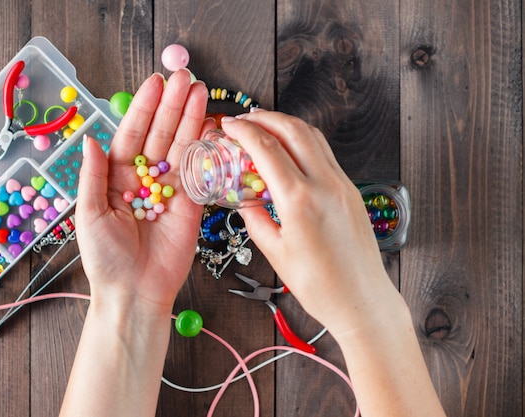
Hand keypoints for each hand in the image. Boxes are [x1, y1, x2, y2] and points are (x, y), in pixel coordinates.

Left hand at [75, 70, 215, 313]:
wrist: (134, 292)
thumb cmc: (105, 258)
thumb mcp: (90, 214)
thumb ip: (93, 176)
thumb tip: (90, 139)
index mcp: (117, 177)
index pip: (133, 134)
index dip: (144, 108)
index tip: (155, 83)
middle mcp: (145, 178)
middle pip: (160, 134)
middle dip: (172, 105)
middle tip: (185, 77)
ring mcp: (170, 189)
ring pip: (182, 147)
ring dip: (191, 118)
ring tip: (200, 90)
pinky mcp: (191, 204)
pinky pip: (198, 172)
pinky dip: (205, 148)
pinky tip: (211, 125)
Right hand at [221, 111, 400, 336]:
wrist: (363, 300)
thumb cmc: (319, 285)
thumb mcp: (276, 253)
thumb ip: (255, 220)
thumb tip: (245, 201)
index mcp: (300, 200)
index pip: (267, 149)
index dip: (245, 131)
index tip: (229, 125)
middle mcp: (324, 184)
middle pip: (293, 130)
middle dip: (266, 117)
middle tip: (246, 119)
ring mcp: (342, 184)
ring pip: (313, 137)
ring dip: (287, 126)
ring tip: (266, 128)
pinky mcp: (351, 190)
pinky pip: (325, 154)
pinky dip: (304, 143)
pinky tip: (290, 153)